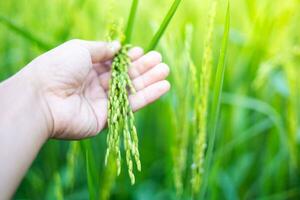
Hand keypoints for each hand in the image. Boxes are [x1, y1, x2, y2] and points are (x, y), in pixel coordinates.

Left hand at [24, 39, 169, 138]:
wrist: (42, 99)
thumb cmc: (58, 68)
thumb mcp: (79, 49)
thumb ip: (101, 49)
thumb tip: (118, 46)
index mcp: (86, 68)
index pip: (113, 63)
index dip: (128, 57)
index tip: (142, 52)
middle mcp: (95, 85)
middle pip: (124, 76)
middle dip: (142, 68)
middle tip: (160, 61)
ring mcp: (101, 102)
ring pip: (130, 90)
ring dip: (149, 81)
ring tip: (165, 71)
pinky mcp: (107, 118)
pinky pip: (131, 106)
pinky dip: (148, 96)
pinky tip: (163, 87)